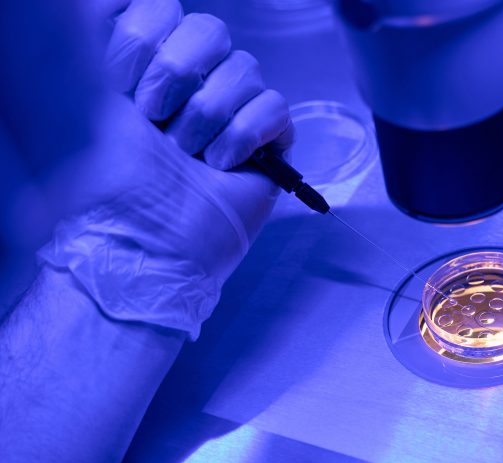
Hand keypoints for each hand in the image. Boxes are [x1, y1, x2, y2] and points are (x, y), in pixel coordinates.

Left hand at [40, 0, 293, 338]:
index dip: (141, 38)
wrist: (144, 241)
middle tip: (154, 121)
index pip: (159, 5)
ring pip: (245, 66)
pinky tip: (221, 165)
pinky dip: (245, 135)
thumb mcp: (70, 94)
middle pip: (208, 28)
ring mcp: (231, 112)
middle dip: (175, 75)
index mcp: (138, 63)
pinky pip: (275, 106)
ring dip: (207, 115)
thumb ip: (86, 32)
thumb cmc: (101, 181)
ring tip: (187, 153)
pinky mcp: (268, 142)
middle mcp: (186, 83)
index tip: (119, 85)